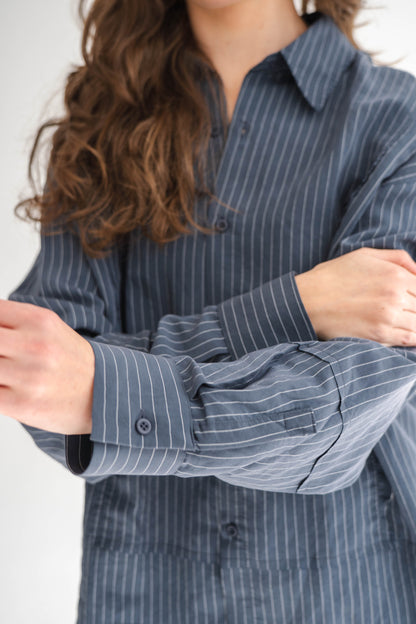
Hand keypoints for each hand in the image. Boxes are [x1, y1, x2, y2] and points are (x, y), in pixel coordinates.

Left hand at [0, 300, 94, 433]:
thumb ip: (9, 321)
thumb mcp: (45, 327)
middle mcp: (35, 345)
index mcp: (39, 320)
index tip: (3, 341)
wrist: (100, 394)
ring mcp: (29, 376)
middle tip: (5, 356)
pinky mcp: (22, 404)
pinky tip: (8, 388)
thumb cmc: (68, 361)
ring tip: (8, 373)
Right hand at [294, 248, 415, 346]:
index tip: (408, 299)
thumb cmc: (334, 276)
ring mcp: (388, 317)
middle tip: (400, 309)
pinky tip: (404, 333)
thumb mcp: (366, 255)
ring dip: (413, 323)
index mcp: (396, 275)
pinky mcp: (378, 335)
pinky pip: (408, 340)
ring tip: (401, 321)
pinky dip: (411, 338)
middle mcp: (395, 296)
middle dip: (414, 308)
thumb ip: (398, 258)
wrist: (309, 300)